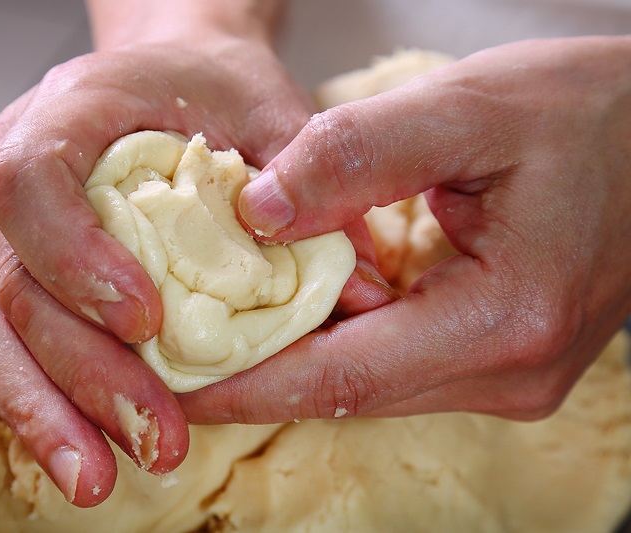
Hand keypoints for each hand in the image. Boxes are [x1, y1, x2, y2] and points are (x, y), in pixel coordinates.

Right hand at [0, 6, 317, 505]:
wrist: (166, 80)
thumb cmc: (211, 91)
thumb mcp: (268, 108)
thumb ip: (310, 184)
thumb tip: (361, 290)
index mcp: (67, 116)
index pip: (34, 185)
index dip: (77, 260)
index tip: (147, 324)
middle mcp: (15, 176)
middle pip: (15, 286)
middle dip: (82, 374)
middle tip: (154, 439)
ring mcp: (0, 233)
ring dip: (40, 410)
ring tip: (95, 479)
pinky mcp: (4, 276)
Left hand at [179, 36, 630, 423]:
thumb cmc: (591, 112)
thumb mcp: (471, 108)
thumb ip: (358, 155)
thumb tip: (257, 211)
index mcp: (505, 321)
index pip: (343, 376)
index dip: (247, 382)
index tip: (168, 380)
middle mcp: (508, 371)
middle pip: (349, 392)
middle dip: (256, 376)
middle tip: (170, 354)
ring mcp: (507, 373)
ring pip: (369, 384)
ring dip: (292, 360)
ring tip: (212, 333)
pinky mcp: (499, 357)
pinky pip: (396, 364)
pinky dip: (338, 344)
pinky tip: (293, 313)